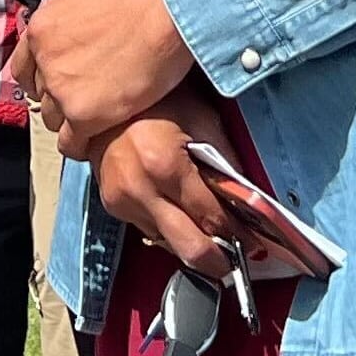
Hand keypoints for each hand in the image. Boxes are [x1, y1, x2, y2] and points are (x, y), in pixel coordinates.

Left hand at [19, 0, 190, 155]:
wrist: (164, 15)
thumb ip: (67, 3)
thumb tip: (66, 10)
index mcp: (41, 28)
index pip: (24, 66)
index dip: (40, 76)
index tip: (56, 81)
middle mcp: (44, 61)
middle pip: (40, 93)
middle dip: (59, 96)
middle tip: (83, 98)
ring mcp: (61, 90)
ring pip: (53, 119)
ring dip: (71, 120)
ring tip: (94, 119)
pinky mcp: (84, 116)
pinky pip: (70, 143)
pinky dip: (81, 144)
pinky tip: (95, 141)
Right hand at [87, 83, 254, 279]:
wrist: (103, 94)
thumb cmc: (157, 100)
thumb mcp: (201, 118)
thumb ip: (226, 159)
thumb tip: (248, 196)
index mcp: (165, 165)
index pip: (212, 218)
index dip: (239, 233)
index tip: (253, 240)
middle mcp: (141, 189)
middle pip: (190, 249)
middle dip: (218, 261)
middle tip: (235, 258)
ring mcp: (123, 201)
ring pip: (170, 244)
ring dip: (191, 240)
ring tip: (207, 226)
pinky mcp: (112, 205)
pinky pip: (150, 231)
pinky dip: (169, 227)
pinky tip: (178, 210)